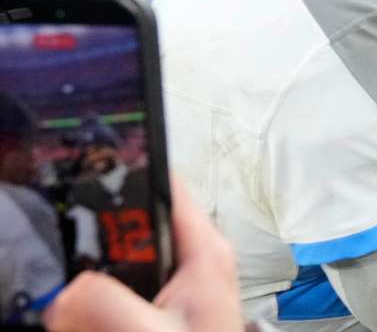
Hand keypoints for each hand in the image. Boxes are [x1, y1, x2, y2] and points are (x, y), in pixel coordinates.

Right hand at [45, 179, 244, 331]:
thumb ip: (112, 307)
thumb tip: (70, 291)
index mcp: (204, 252)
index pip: (165, 186)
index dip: (126, 171)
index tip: (84, 170)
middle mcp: (190, 262)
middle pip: (129, 225)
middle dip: (92, 237)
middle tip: (60, 248)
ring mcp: (168, 289)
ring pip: (113, 263)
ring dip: (88, 279)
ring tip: (69, 292)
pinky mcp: (150, 313)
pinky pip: (108, 296)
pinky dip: (90, 305)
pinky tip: (78, 317)